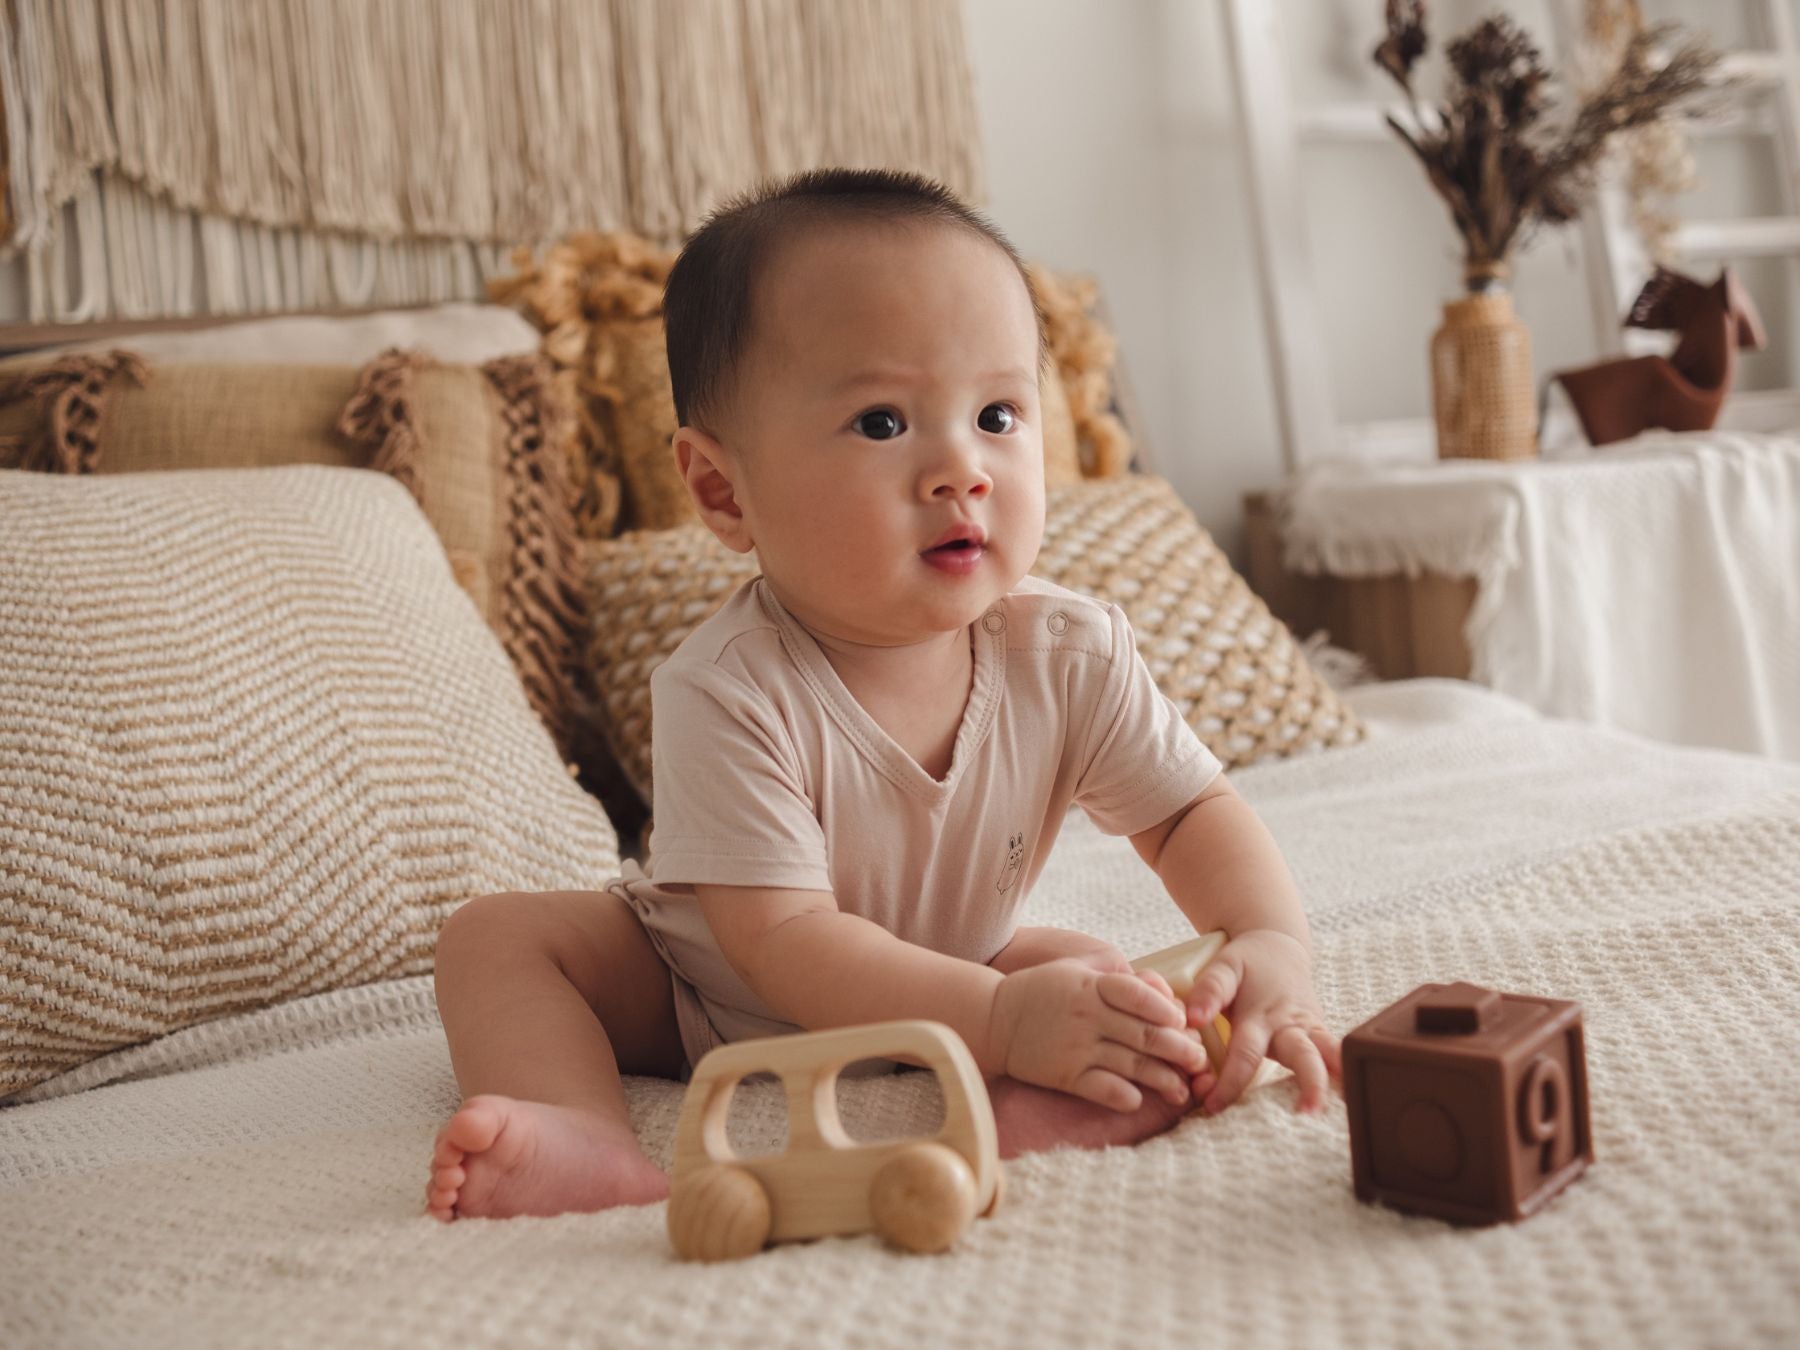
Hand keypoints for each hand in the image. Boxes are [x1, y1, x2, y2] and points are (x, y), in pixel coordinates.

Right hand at [986, 957, 1208, 1111]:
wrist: (994, 1019)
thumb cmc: (1042, 990)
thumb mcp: (1078, 970)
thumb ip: (1119, 976)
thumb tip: (1163, 990)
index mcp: (1092, 986)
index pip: (1139, 995)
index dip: (1167, 1009)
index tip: (1184, 1021)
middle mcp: (1087, 1016)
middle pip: (1145, 1034)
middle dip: (1179, 1050)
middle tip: (1200, 1061)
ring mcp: (1076, 1047)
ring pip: (1132, 1065)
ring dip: (1163, 1079)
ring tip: (1183, 1089)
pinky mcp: (1065, 1075)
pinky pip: (1102, 1089)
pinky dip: (1124, 1096)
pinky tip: (1140, 1100)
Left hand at [1185, 929, 1340, 1114]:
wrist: (1279, 944)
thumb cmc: (1246, 962)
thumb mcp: (1225, 966)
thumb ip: (1210, 990)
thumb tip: (1194, 1019)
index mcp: (1261, 1015)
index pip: (1245, 1056)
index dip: (1229, 1084)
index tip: (1213, 1107)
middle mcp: (1290, 1026)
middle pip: (1304, 1058)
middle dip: (1309, 1086)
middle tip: (1308, 1114)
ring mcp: (1310, 1030)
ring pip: (1328, 1057)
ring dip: (1333, 1083)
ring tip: (1337, 1110)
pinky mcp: (1320, 1034)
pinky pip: (1333, 1056)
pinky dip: (1342, 1076)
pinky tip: (1348, 1099)